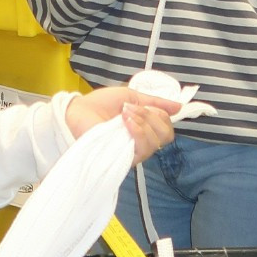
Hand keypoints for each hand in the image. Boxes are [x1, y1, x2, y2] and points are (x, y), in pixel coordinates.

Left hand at [65, 85, 179, 162]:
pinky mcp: (124, 159)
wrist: (78, 112)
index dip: (162, 114)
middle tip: (132, 108)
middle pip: (166, 135)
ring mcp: (133, 152)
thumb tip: (179, 106)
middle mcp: (141, 143)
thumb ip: (155, 102)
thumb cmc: (100, 105)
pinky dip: (137, 131)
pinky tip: (125, 122)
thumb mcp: (131, 96)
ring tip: (125, 114)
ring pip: (156, 142)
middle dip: (152, 116)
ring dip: (143, 122)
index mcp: (144, 128)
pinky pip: (142, 149)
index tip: (144, 104)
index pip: (167, 128)